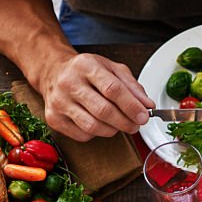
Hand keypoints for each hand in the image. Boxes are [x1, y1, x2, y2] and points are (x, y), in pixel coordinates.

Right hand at [34, 52, 153, 140]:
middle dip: (125, 122)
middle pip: (103, 111)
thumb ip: (132, 86)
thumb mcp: (111, 68)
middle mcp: (69, 83)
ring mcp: (59, 101)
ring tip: (119, 124)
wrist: (53, 72)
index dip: (131, 106)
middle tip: (135, 125)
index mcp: (85, 66)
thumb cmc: (86, 71)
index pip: (113, 89)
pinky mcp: (53, 118)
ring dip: (113, 130)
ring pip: (93, 126)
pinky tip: (99, 124)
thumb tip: (147, 105)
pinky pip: (82, 135)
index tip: (144, 116)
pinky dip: (97, 134)